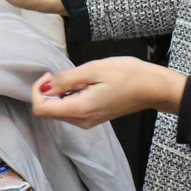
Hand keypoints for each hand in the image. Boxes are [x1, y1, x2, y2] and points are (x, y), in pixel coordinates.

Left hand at [30, 58, 186, 128]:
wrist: (153, 87)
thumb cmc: (127, 75)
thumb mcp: (94, 69)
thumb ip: (67, 79)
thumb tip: (46, 86)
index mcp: (80, 110)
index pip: (41, 109)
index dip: (38, 91)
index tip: (49, 75)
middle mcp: (81, 121)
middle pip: (49, 110)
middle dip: (48, 91)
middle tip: (63, 72)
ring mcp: (88, 121)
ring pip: (60, 110)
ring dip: (60, 93)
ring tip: (78, 77)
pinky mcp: (94, 117)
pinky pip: (72, 109)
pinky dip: (70, 96)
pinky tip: (84, 84)